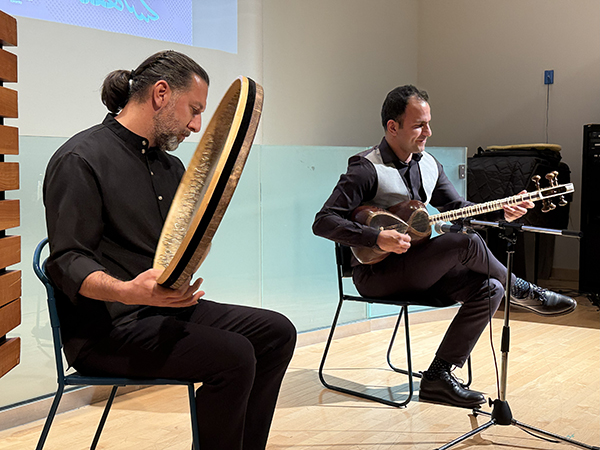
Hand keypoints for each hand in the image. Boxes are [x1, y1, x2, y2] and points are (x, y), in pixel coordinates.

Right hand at [80, 269, 204, 307]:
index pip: (178, 293)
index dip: (186, 285)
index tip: (189, 277)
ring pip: (182, 303)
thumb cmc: (139, 283)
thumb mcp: (151, 273)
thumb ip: (164, 273)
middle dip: (194, 289)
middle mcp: (164, 300)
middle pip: (183, 298)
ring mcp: (165, 304)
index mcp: (160, 293)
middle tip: (200, 280)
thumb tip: (176, 270)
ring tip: (201, 291)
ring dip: (193, 297)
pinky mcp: (165, 304)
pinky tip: (194, 300)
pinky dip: (188, 303)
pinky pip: (179, 305)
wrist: (131, 294)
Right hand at [376, 229, 410, 253]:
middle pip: (408, 245)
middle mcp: (399, 243)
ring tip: (402, 245)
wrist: (379, 238)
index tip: (406, 237)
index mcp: (400, 237)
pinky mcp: (393, 250)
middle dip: (407, 243)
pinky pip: (400, 252)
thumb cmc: (385, 234)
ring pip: (405, 250)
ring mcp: (396, 247)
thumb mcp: (394, 231)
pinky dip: (400, 250)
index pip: (408, 239)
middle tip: (405, 241)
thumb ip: (400, 234)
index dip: (408, 238)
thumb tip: (405, 236)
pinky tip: (399, 248)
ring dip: (404, 247)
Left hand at [503, 190, 534, 221]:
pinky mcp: (513, 218)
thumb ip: (520, 195)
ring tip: (505, 206)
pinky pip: (510, 215)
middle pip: (524, 211)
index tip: (524, 201)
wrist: (506, 209)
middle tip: (514, 206)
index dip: (528, 203)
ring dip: (510, 209)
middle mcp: (523, 210)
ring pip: (515, 213)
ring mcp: (518, 215)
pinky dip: (507, 211)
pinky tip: (505, 208)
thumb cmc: (513, 202)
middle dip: (519, 208)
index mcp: (525, 205)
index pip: (531, 205)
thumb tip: (524, 191)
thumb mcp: (516, 198)